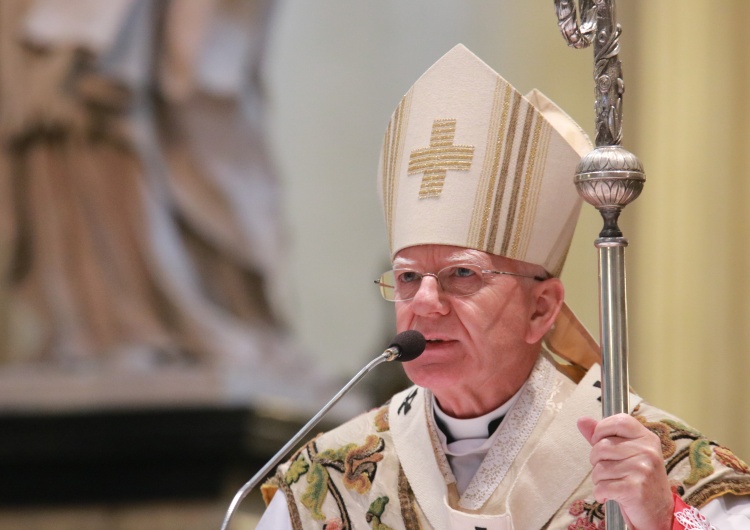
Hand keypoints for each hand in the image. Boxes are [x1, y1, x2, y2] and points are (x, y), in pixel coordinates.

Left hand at [578, 414, 673, 529]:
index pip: (619, 421)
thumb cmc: (639, 480)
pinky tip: (611, 495)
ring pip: (599, 468)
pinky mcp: (635, 489)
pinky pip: (601, 487)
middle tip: (609, 471)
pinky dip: (600, 494)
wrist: (659, 513)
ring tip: (613, 484)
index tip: (600, 442)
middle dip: (596, 461)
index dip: (602, 429)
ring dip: (599, 480)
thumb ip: (604, 436)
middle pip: (601, 447)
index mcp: (647, 438)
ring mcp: (642, 470)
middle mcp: (647, 451)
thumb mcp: (626, 454)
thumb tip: (581, 420)